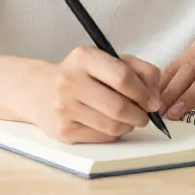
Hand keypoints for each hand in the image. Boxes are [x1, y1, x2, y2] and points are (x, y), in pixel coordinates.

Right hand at [27, 46, 161, 142]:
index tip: (153, 101)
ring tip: (129, 119)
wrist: (39, 90)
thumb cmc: (81, 74)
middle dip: (140, 114)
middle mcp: (70, 81)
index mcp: (84, 58)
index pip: (122, 77)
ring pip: (112, 126)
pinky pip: (102, 137)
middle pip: (118, 106)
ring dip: (129, 125)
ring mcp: (64, 108)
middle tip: (145, 115)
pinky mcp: (63, 131)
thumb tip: (155, 97)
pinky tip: (111, 124)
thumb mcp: (107, 60)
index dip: (144, 92)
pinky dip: (114, 133)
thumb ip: (138, 70)